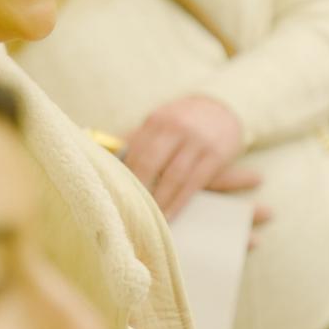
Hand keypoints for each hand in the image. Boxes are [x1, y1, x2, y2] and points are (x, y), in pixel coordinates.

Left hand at [122, 95, 246, 219]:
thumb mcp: (160, 123)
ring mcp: (197, 141)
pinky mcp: (216, 155)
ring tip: (147, 220)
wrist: (221, 108)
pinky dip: (178, 202)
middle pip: (150, 162)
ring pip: (173, 176)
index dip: (121, 174)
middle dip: (137, 189)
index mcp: (157, 120)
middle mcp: (176, 128)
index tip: (112, 194)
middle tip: (127, 211)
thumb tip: (107, 160)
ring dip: (159, 201)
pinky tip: (169, 215)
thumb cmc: (181, 122)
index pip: (134, 150)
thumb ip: (137, 140)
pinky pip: (193, 184)